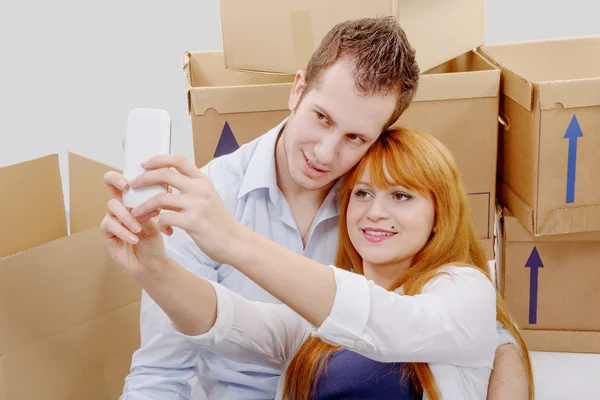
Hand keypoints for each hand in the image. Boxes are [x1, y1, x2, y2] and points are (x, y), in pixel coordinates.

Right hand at [100, 171, 168, 277]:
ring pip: (112, 206)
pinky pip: (110, 226)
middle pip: (109, 183)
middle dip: (116, 180)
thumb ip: (154, 205)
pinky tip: (134, 238)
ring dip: (127, 216)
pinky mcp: (108, 233)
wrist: (151, 262)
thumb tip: (158, 193)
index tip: (135, 171)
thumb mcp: (157, 219)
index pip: (128, 178)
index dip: (127, 169)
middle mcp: (120, 205)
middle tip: (126, 186)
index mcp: (133, 199)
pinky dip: (123, 231)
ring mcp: (112, 218)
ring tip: (139, 228)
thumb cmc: (153, 239)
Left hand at [129, 155, 244, 264]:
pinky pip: (165, 218)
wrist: (235, 242)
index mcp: (203, 181)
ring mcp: (197, 204)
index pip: (178, 160)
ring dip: (144, 206)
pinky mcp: (193, 222)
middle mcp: (200, 189)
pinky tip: (166, 230)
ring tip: (137, 213)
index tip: (144, 164)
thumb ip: (189, 190)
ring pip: (160, 198)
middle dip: (143, 179)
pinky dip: (160, 224)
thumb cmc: (218, 223)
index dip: (158, 159)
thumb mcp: (207, 199)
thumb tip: (163, 185)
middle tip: (133, 186)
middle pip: (164, 174)